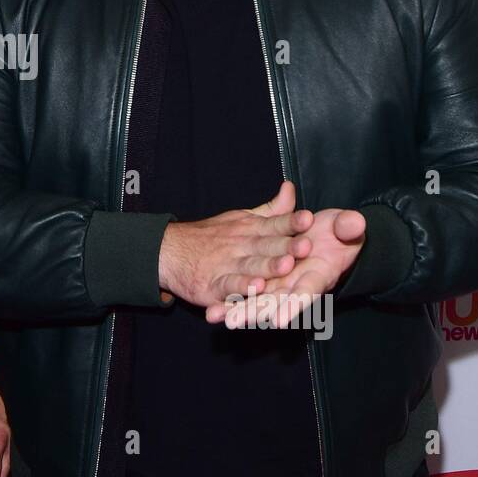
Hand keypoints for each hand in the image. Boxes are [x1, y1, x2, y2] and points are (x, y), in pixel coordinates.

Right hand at [158, 180, 314, 307]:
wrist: (169, 251)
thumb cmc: (212, 236)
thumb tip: (290, 188)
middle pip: (266, 246)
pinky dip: (241, 288)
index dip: (290, 222)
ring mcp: (227, 265)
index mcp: (250, 228)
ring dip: (267, 266)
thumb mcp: (242, 217)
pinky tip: (255, 288)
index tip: (308, 218)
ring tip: (285, 266)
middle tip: (306, 246)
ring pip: (251, 266)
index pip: (274, 223)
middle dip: (286, 246)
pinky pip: (229, 286)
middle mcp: (240, 245)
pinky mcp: (214, 285)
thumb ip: (271, 209)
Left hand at [205, 206, 366, 327]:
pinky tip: (212, 309)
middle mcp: (298, 284)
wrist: (332, 235)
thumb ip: (348, 227)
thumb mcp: (346, 226)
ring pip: (258, 300)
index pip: (307, 291)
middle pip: (276, 303)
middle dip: (255, 312)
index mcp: (319, 273)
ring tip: (216, 317)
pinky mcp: (268, 278)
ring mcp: (281, 283)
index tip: (279, 319)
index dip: (294, 304)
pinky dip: (231, 300)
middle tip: (235, 322)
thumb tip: (355, 223)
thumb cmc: (340, 233)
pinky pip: (248, 290)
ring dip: (238, 309)